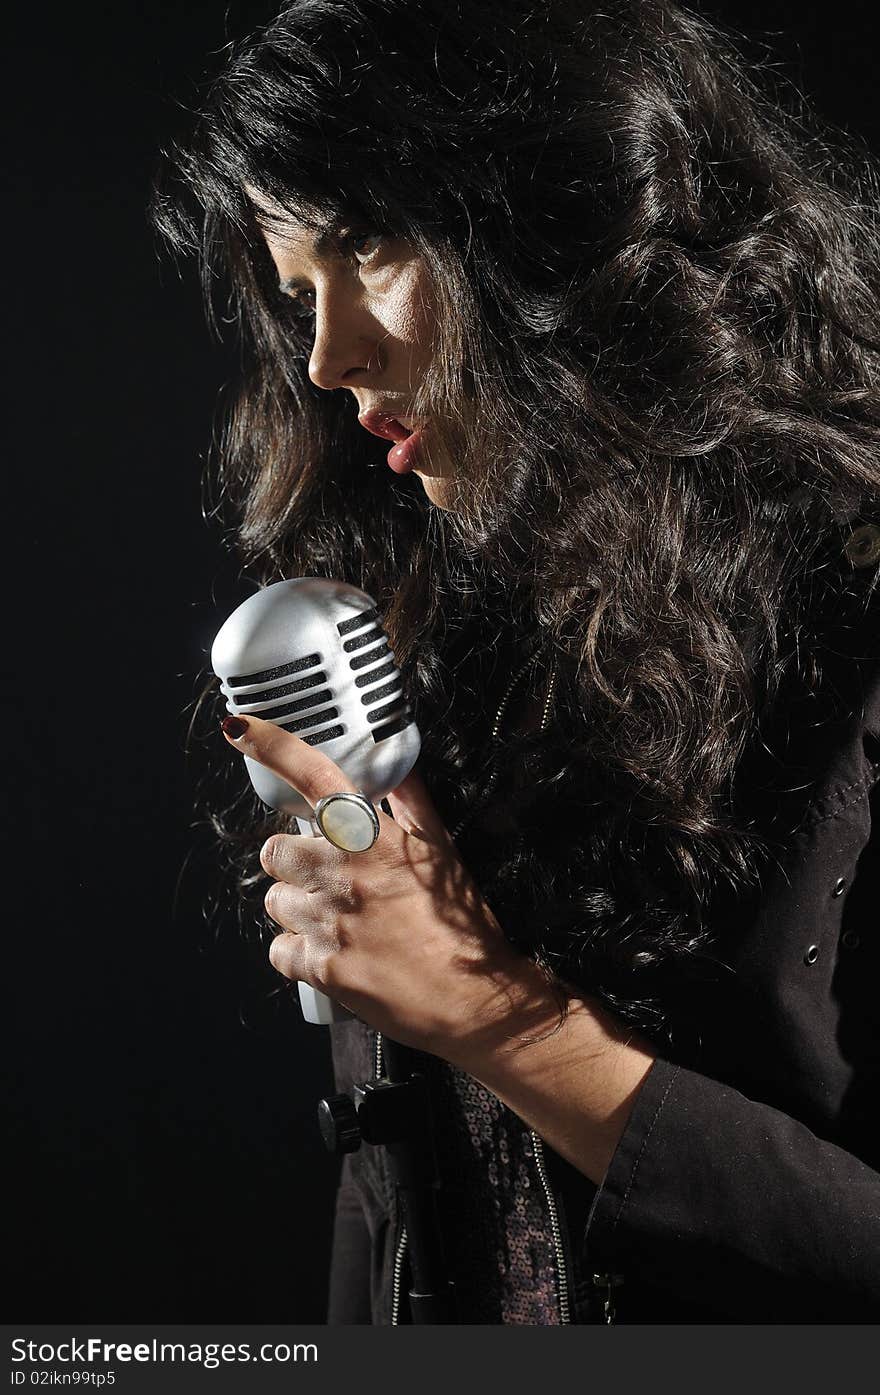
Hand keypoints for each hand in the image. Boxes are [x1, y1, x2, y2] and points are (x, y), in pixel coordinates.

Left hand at [221, 713, 559, 1060]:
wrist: (475, 998)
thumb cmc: (463, 925)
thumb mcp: (444, 851)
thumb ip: (411, 802)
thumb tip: (395, 763)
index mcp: (372, 838)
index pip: (313, 775)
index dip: (271, 746)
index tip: (242, 729)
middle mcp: (343, 874)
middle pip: (276, 850)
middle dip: (295, 862)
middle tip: (329, 876)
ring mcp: (328, 922)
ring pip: (276, 902)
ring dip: (297, 909)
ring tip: (338, 920)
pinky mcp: (320, 968)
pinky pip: (280, 950)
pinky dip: (299, 952)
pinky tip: (333, 952)